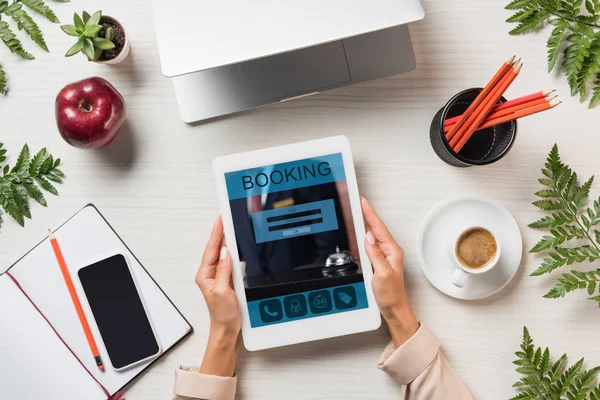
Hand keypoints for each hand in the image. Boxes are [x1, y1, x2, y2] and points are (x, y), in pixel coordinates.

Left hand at [195, 216, 239, 375]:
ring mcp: (219, 277)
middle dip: (222, 231)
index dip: (217, 232)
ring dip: (229, 240)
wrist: (227, 331)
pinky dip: (235, 252)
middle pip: (217, 248)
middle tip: (228, 216)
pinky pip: (231, 262)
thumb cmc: (222, 316)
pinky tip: (239, 247)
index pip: (212, 248)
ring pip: (224, 254)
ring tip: (233, 226)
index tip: (221, 218)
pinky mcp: (228, 281)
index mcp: (205, 274)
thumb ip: (224, 270)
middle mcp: (211, 274)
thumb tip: (226, 251)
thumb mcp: (223, 291)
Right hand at [361, 197, 418, 347]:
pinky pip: (370, 245)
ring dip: (364, 224)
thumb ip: (375, 255)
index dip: (369, 214)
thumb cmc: (390, 295)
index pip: (378, 228)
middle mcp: (389, 252)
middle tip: (357, 202)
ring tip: (356, 212)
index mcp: (392, 252)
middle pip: (375, 228)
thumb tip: (369, 237)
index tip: (362, 201)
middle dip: (366, 214)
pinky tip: (358, 233)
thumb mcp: (382, 275)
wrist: (393, 309)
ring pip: (372, 236)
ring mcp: (384, 256)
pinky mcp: (378, 262)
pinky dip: (363, 236)